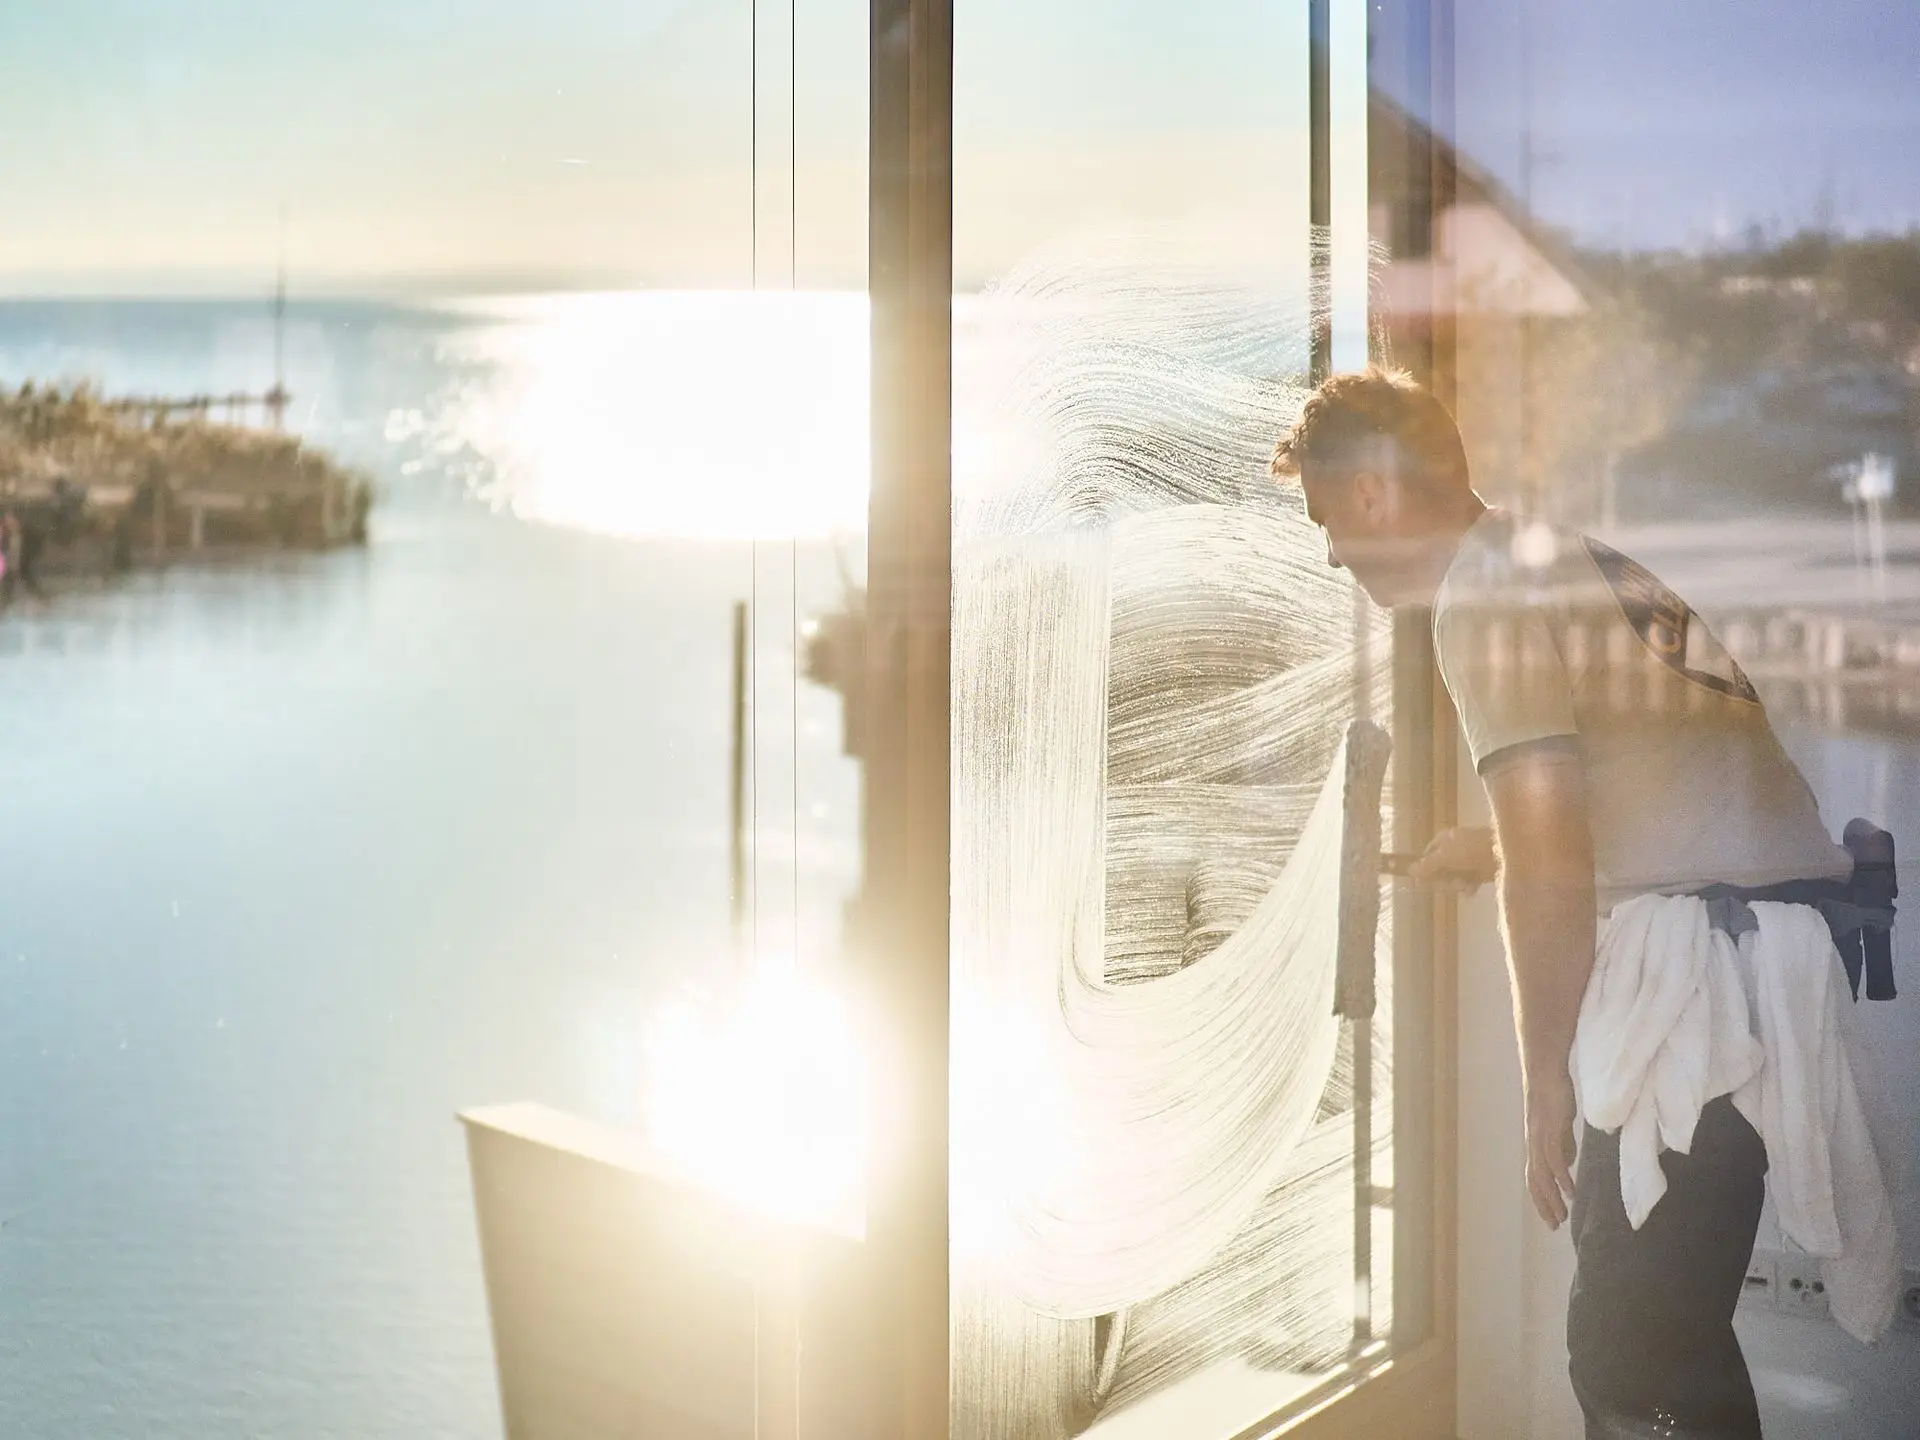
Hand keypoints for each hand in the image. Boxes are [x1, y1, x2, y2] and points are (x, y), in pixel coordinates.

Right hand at [1409, 825, 1497, 893]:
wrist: (1504, 852)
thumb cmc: (1471, 850)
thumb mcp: (1445, 856)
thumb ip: (1427, 865)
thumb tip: (1409, 870)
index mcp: (1444, 839)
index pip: (1427, 855)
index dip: (1425, 869)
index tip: (1423, 882)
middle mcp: (1454, 848)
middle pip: (1440, 869)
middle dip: (1443, 879)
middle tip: (1446, 884)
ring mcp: (1468, 860)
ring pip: (1453, 877)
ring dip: (1456, 884)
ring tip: (1464, 885)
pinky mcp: (1480, 870)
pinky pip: (1468, 882)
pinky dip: (1468, 886)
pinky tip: (1471, 889)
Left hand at [1525, 1069, 1578, 1229]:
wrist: (1545, 1071)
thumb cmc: (1553, 1095)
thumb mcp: (1559, 1126)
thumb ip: (1562, 1145)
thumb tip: (1567, 1164)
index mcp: (1534, 1145)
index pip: (1534, 1179)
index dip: (1540, 1199)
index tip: (1551, 1217)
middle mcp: (1533, 1145)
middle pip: (1536, 1183)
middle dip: (1545, 1206)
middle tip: (1556, 1226)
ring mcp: (1540, 1138)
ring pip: (1543, 1176)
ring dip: (1553, 1199)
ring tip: (1563, 1216)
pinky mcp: (1550, 1131)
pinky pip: (1554, 1160)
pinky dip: (1561, 1179)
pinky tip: (1570, 1193)